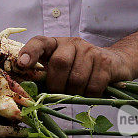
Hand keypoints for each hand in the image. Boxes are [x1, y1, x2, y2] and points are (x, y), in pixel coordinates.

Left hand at [17, 37, 133, 95]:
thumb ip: (44, 75)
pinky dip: (89, 95)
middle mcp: (72, 43)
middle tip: (59, 92)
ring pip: (76, 79)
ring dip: (74, 93)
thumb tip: (29, 92)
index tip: (22, 64)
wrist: (114, 62)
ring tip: (76, 92)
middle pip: (60, 64)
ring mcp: (90, 51)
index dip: (30, 52)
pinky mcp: (105, 62)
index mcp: (55, 44)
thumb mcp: (59, 68)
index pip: (39, 42)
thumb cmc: (79, 69)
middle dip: (57, 84)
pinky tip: (90, 92)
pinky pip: (92, 86)